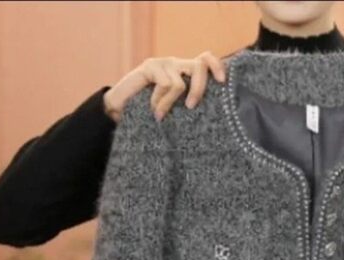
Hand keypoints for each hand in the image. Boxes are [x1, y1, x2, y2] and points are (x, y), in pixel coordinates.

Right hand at [102, 51, 226, 122]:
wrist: (120, 110)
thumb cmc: (153, 113)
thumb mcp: (177, 110)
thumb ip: (189, 104)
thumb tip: (215, 113)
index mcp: (186, 73)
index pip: (206, 60)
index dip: (217, 67)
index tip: (223, 82)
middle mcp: (177, 65)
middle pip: (199, 66)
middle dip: (199, 88)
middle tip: (191, 107)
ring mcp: (163, 63)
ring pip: (180, 82)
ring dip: (171, 103)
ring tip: (160, 115)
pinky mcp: (150, 66)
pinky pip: (165, 85)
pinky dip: (161, 101)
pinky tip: (153, 110)